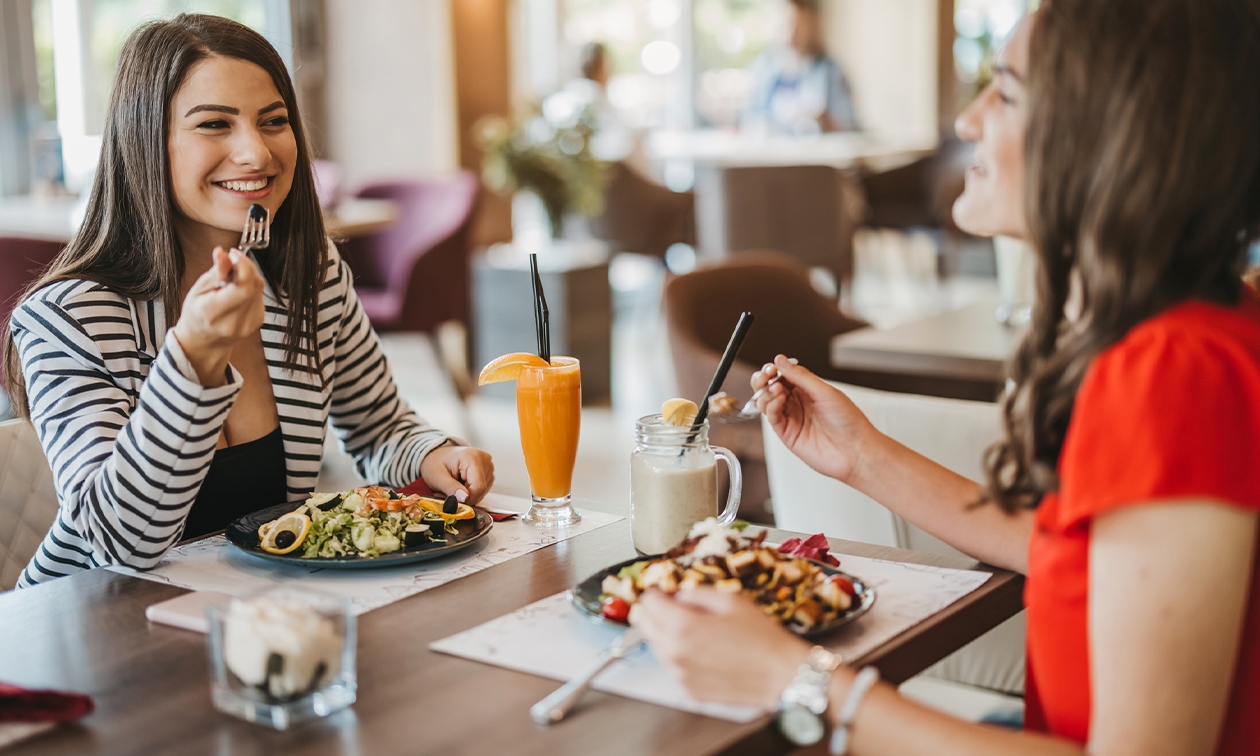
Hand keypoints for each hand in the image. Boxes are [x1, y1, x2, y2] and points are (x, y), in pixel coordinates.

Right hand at [172, 247, 264, 385]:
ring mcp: (249, 324)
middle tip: (230, 263)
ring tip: (230, 280)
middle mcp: (234, 321)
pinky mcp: (258, 321)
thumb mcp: (197, 290)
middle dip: (245, 267)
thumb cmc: (197, 314)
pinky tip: (237, 291)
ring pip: (259, 288)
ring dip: (248, 277)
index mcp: (214, 312)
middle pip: (254, 285)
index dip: (243, 264)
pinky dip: (251, 288)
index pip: (243, 286)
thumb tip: (223, 254)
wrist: (204, 341)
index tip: (233, 254)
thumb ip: (215, 273)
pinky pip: (260, 296)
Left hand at [419, 444, 493, 505]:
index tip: (454, 501)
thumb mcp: (437, 476)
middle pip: (481, 490)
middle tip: (448, 494)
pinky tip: (460, 486)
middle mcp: (484, 460)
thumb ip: (450, 487)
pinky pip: (482, 490)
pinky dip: (471, 493)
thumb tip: (464, 498)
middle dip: (464, 498)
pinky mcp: (488, 473)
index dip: (467, 499)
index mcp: (472, 457)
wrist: (438, 455)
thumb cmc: (436, 462)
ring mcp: (488, 466)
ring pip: (482, 492)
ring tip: (453, 488)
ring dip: (467, 496)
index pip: (478, 486)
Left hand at [635, 587, 811, 707]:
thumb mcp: (730, 600)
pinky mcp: (690, 691)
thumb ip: (697, 593)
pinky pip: (674, 668)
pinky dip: (681, 657)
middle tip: (674, 608)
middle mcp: (675, 653)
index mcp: (682, 626)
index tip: (666, 592)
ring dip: (667, 635)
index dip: (658, 593)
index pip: (648, 602)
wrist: (781, 674)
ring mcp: (680, 675)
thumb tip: (679, 595)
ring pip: (657, 647)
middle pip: (645, 625)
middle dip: (655, 613)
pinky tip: (705, 652)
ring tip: (696, 631)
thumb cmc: (762, 637)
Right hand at [754, 354, 880, 483]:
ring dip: (767, 393)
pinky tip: (779, 401)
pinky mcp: (788, 434)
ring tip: (776, 389)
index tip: (772, 367)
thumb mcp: (825, 391)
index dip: (775, 370)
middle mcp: (798, 404)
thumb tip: (781, 360)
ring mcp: (792, 419)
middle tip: (766, 376)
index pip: (783, 376)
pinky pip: (772, 418)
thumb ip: (800, 376)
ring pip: (767, 402)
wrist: (855, 450)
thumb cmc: (849, 422)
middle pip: (771, 388)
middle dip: (764, 380)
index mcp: (808, 390)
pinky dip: (771, 407)